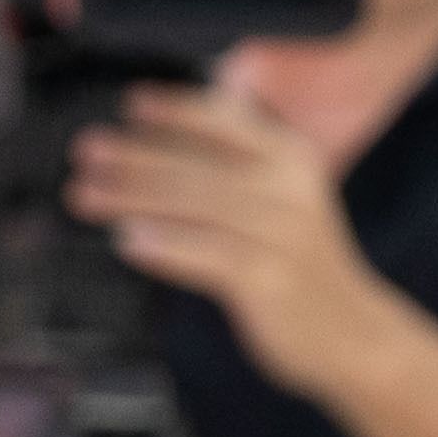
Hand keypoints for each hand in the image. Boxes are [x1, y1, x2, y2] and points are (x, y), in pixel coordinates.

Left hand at [66, 80, 410, 401]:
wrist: (352, 332)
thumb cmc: (299, 264)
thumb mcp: (281, 199)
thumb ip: (236, 164)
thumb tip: (169, 133)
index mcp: (290, 158)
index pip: (227, 121)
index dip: (176, 109)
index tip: (131, 104)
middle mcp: (288, 187)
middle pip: (198, 164)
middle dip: (134, 155)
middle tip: (86, 151)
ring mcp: (280, 233)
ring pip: (195, 205)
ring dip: (131, 197)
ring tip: (85, 194)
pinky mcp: (268, 278)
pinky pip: (206, 254)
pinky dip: (164, 245)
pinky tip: (127, 240)